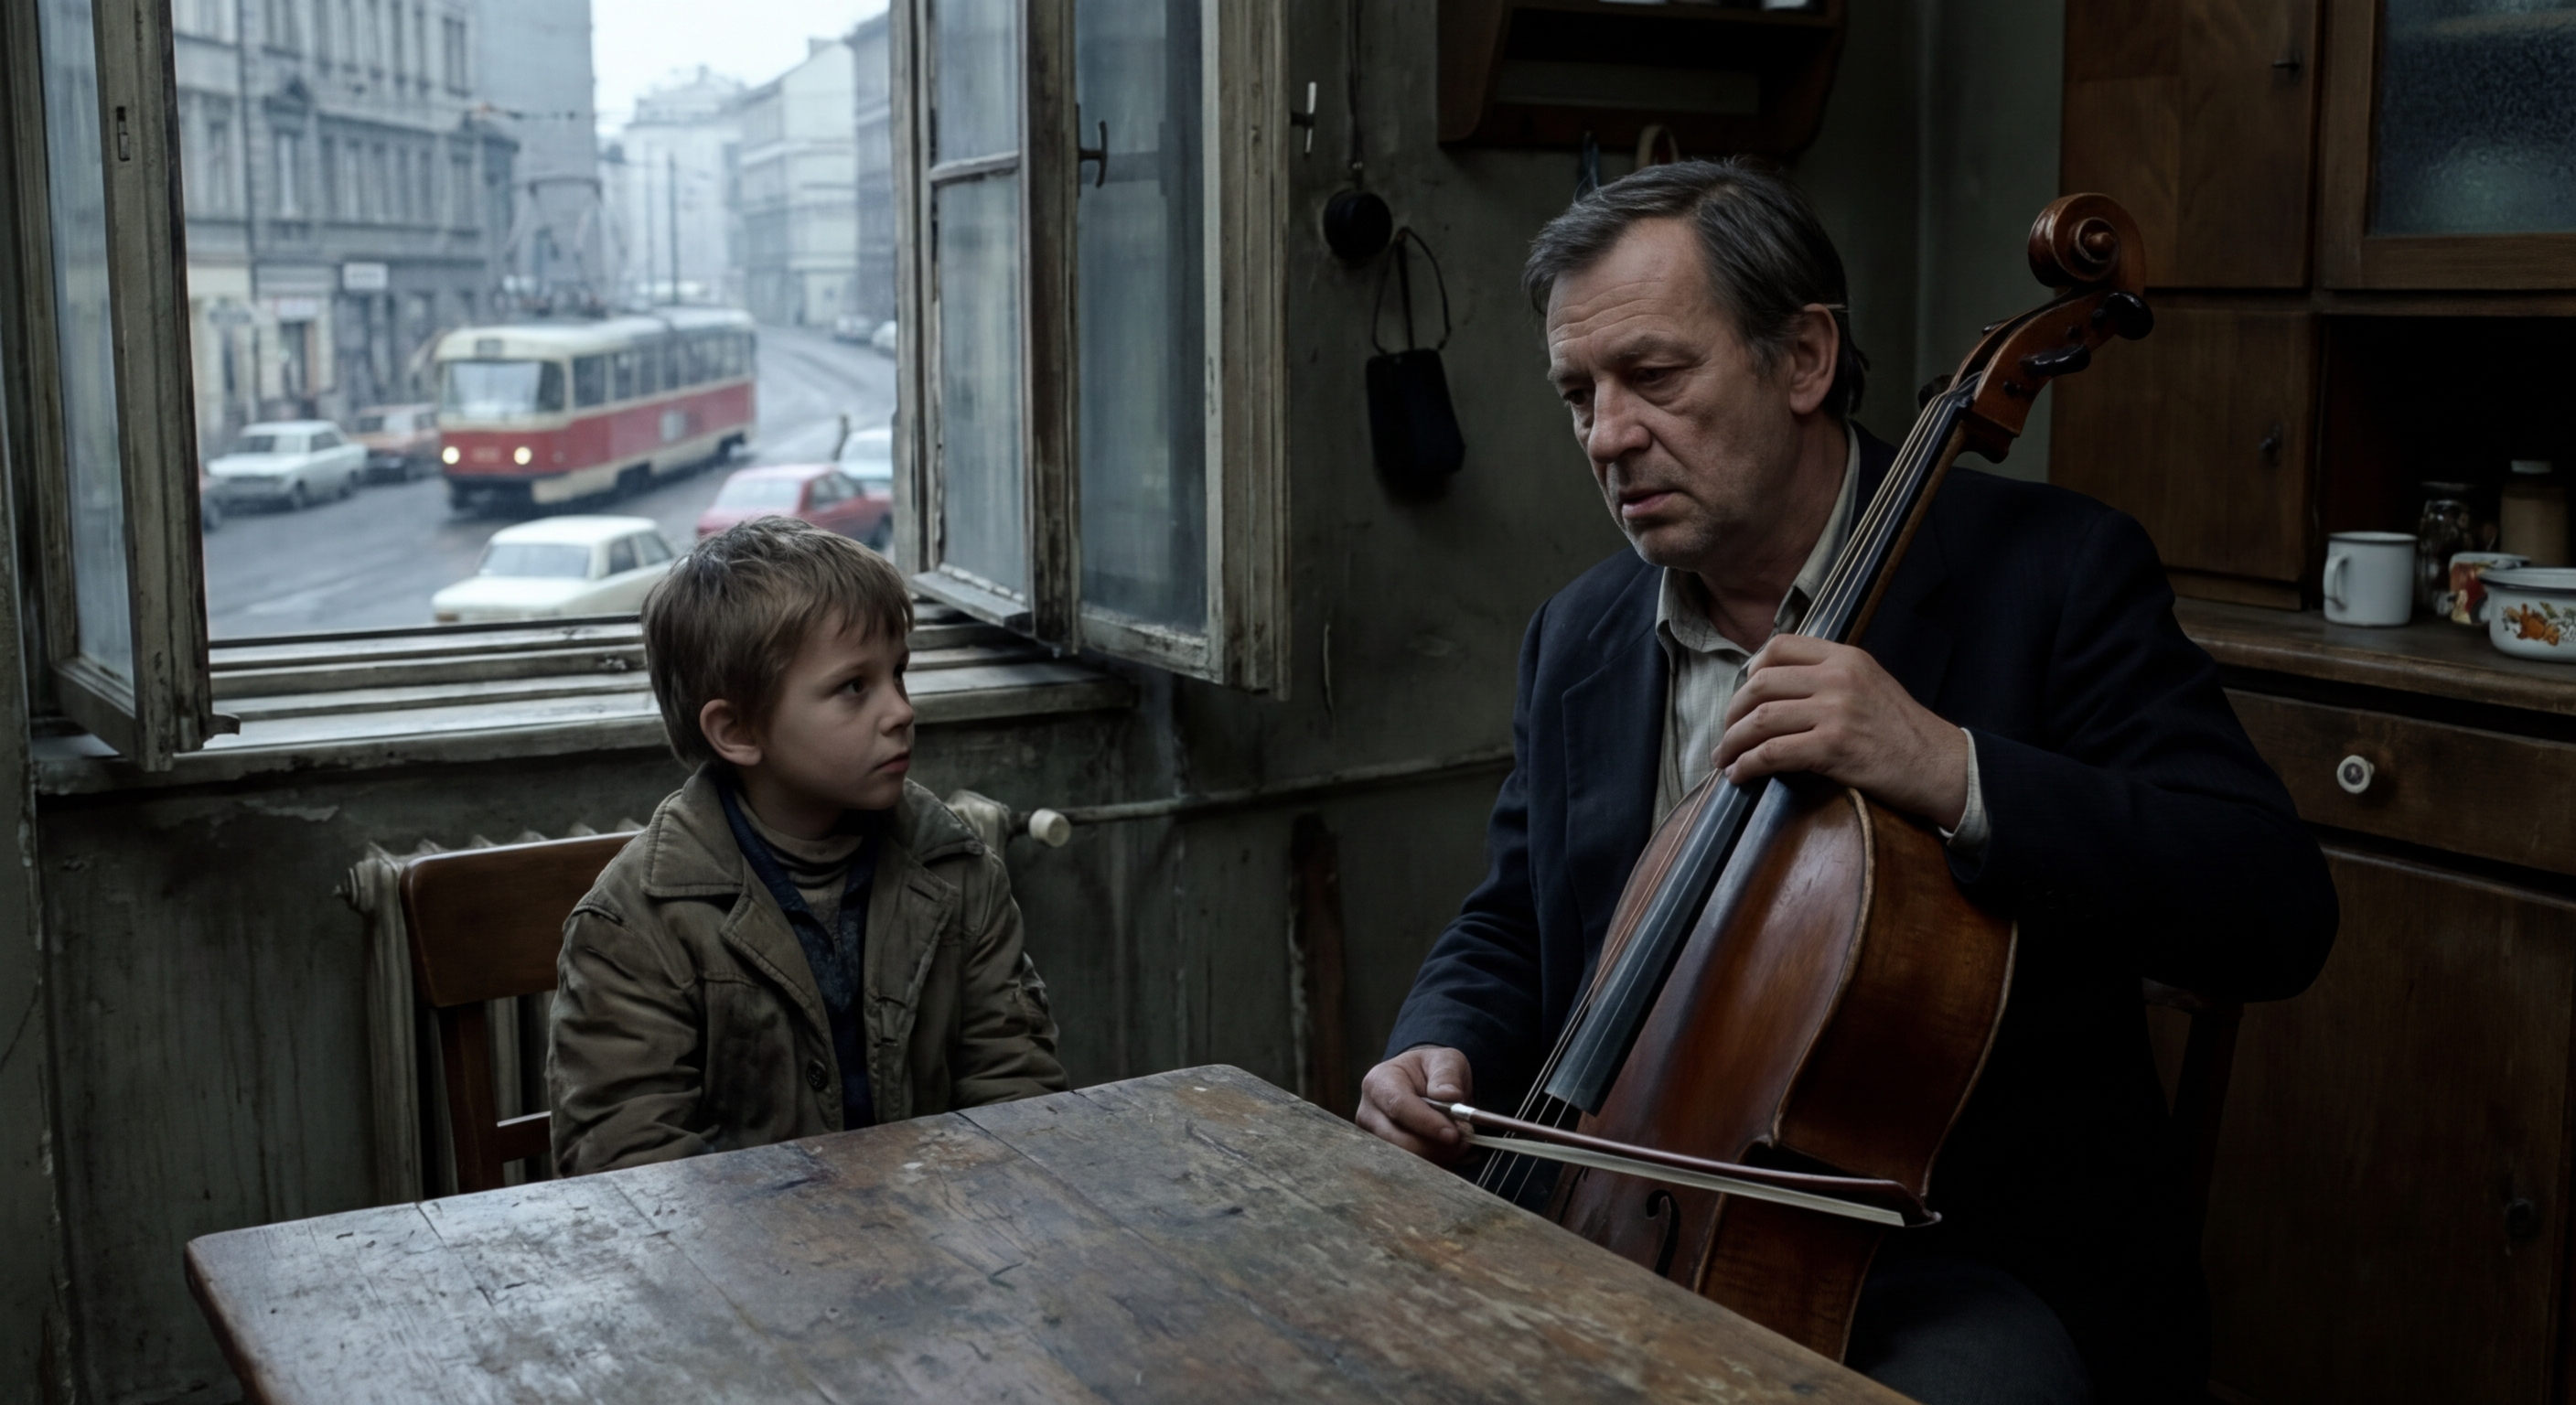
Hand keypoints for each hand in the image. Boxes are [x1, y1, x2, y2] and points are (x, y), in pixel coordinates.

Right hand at [1357, 1046, 1473, 1164]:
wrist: (1421, 1084)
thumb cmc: (1431, 1070)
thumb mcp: (1445, 1060)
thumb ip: (1447, 1075)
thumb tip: (1449, 1096)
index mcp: (1379, 1082)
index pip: (1398, 1107)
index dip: (1426, 1124)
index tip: (1453, 1134)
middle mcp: (1370, 1113)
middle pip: (1397, 1141)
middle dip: (1434, 1147)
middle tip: (1465, 1142)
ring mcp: (1375, 1138)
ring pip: (1405, 1159)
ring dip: (1438, 1158)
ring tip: (1462, 1144)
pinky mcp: (1387, 1157)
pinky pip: (1413, 1169)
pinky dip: (1438, 1165)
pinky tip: (1453, 1153)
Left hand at [1715, 636, 1968, 827]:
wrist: (1940, 764)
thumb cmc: (1902, 731)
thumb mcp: (1870, 683)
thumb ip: (1829, 676)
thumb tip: (1776, 685)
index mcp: (1845, 657)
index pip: (1779, 647)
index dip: (1750, 672)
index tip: (1744, 697)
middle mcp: (1838, 677)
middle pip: (1760, 684)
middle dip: (1733, 712)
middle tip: (1727, 734)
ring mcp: (1836, 711)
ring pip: (1760, 719)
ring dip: (1732, 742)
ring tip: (1725, 758)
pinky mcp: (1833, 747)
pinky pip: (1772, 752)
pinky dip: (1747, 764)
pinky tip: (1740, 774)